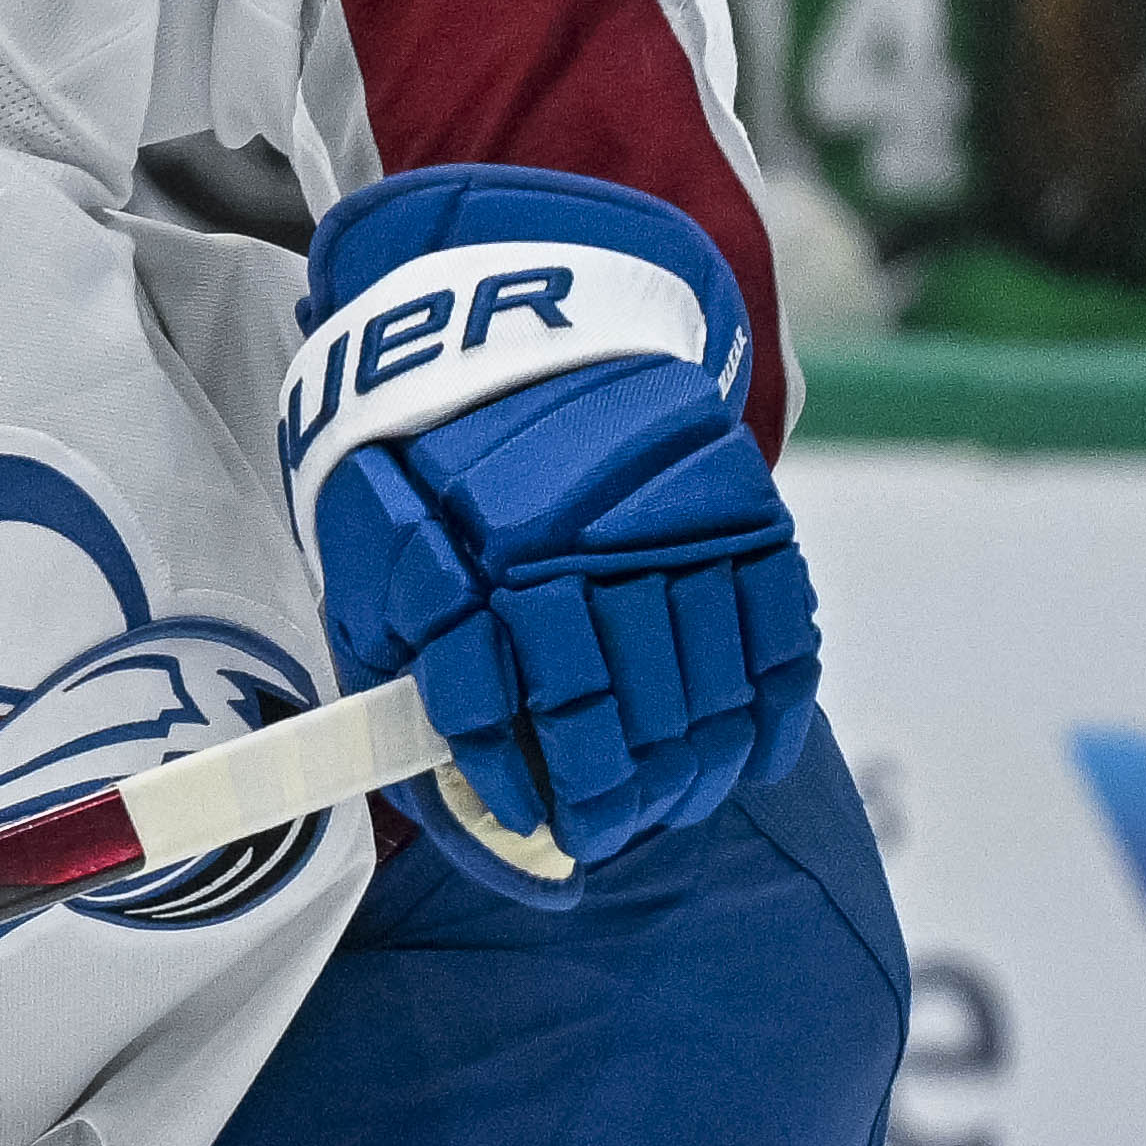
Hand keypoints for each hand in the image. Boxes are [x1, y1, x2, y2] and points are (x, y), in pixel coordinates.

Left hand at [289, 163, 815, 897]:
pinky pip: (775, 627)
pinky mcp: (735, 499)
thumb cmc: (425, 466)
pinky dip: (771, 705)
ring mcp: (659, 518)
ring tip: (676, 805)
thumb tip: (482, 813)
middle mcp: (565, 537)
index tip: (554, 832)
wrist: (511, 312)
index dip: (533, 784)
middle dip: (618, 794)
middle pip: (613, 708)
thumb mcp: (371, 559)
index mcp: (459, 556)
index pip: (500, 706)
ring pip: (699, 683)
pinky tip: (750, 756)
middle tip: (615, 831)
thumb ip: (410, 681)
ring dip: (694, 766)